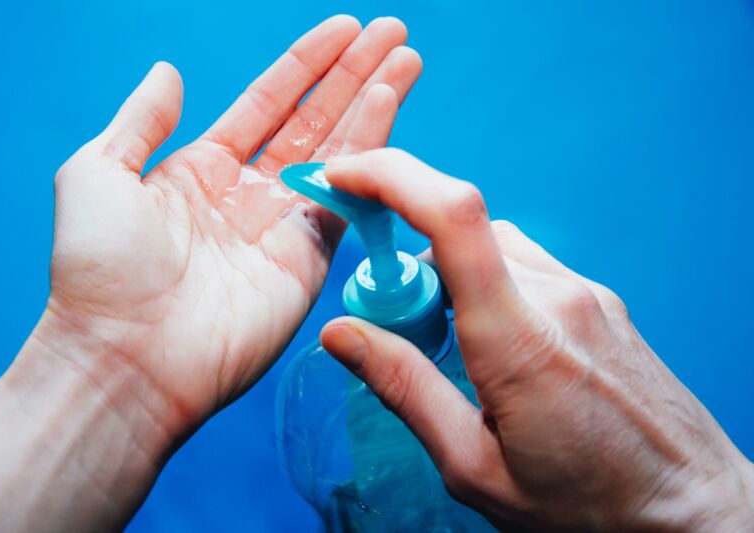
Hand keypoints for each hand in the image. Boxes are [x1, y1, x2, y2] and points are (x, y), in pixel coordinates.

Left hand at [0, 17, 420, 532]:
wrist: (127, 355)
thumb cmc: (101, 269)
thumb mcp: (98, 173)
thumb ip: (141, 121)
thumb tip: (169, 72)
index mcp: (203, 170)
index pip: (268, 102)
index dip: (306, 63)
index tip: (344, 27)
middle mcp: (250, 194)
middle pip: (314, 120)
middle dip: (353, 74)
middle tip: (392, 31)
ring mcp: (284, 226)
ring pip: (341, 152)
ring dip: (374, 103)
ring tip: (406, 58)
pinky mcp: (309, 260)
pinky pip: (347, 198)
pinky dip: (372, 153)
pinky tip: (390, 109)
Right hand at [320, 149, 753, 530]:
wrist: (690, 509)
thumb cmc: (585, 504)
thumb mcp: (474, 466)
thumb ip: (404, 389)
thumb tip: (340, 333)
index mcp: (519, 339)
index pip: (454, 218)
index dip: (390, 178)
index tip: (343, 178)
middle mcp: (557, 297)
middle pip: (459, 234)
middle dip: (409, 265)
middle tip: (397, 329)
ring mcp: (585, 293)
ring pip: (492, 245)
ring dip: (449, 273)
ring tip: (449, 343)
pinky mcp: (600, 300)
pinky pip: (526, 264)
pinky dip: (487, 281)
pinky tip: (491, 340)